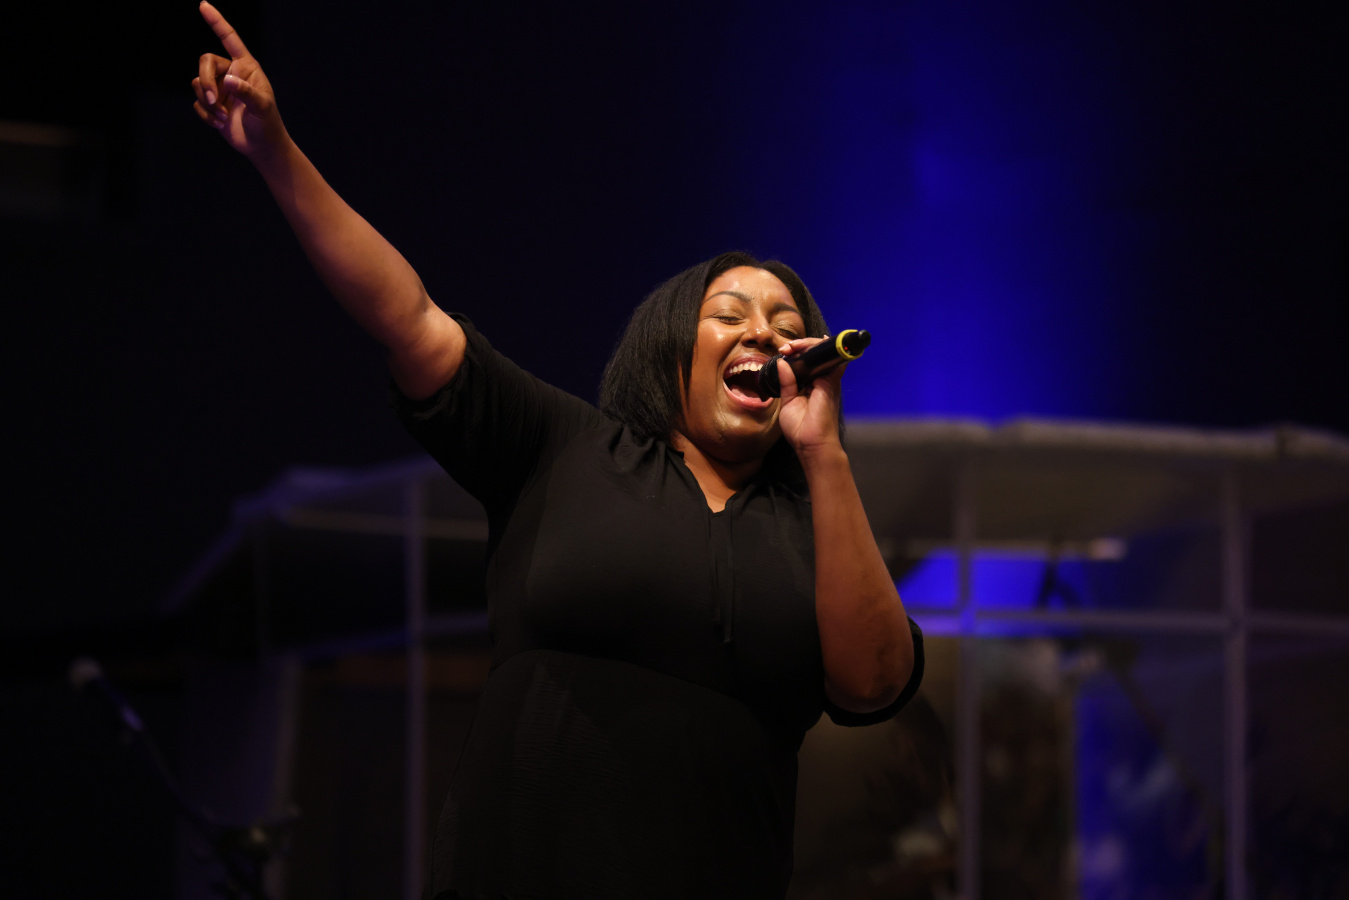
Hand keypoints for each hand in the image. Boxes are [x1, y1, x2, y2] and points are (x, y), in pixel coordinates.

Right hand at [192, 2, 285, 159]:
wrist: (262, 147)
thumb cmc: (267, 124)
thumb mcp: (262, 108)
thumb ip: (247, 92)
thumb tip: (228, 80)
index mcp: (246, 66)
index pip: (229, 39)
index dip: (217, 22)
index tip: (203, 5)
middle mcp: (231, 73)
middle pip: (205, 61)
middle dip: (205, 80)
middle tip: (215, 100)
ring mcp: (220, 88)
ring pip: (197, 82)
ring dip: (208, 102)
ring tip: (224, 117)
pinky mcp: (211, 104)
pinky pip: (197, 102)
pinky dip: (206, 115)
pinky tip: (220, 124)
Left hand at [774, 336, 846, 459]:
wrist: (811, 445)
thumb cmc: (801, 429)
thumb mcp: (787, 402)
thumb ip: (786, 383)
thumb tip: (782, 363)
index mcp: (810, 386)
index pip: (806, 363)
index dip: (796, 354)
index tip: (782, 352)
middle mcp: (821, 381)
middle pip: (815, 355)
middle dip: (801, 346)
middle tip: (786, 348)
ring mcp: (827, 381)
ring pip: (823, 354)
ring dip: (808, 345)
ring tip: (792, 346)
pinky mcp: (831, 383)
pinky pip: (830, 360)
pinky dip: (821, 349)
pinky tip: (810, 345)